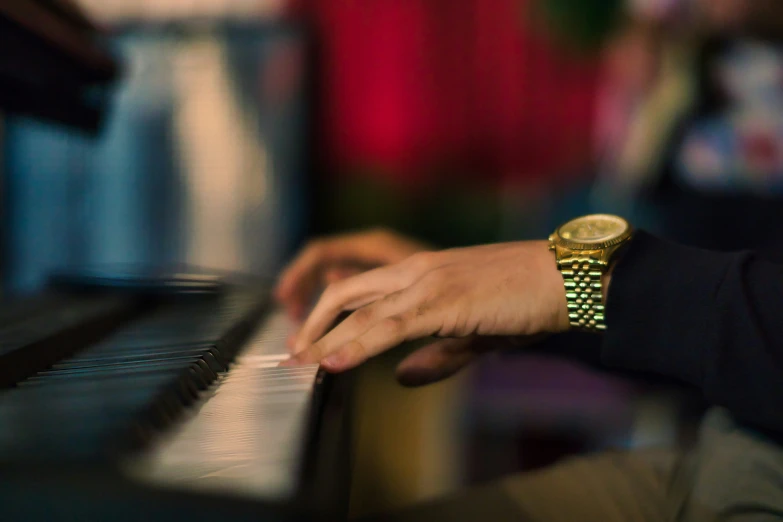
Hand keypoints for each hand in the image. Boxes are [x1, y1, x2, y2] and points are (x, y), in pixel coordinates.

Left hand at [282, 240, 569, 378]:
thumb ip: (436, 355)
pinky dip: (355, 344)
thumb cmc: (525, 301)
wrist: (564, 278)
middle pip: (346, 292)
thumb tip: (402, 378)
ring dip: (323, 338)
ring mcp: (427, 282)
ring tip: (298, 362)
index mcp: (421, 270)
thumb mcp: (474, 333)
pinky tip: (333, 361)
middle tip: (292, 353)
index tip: (309, 342)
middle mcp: (416, 270)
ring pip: (359, 309)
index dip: (328, 316)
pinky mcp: (442, 301)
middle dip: (312, 323)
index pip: (360, 289)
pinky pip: (388, 325)